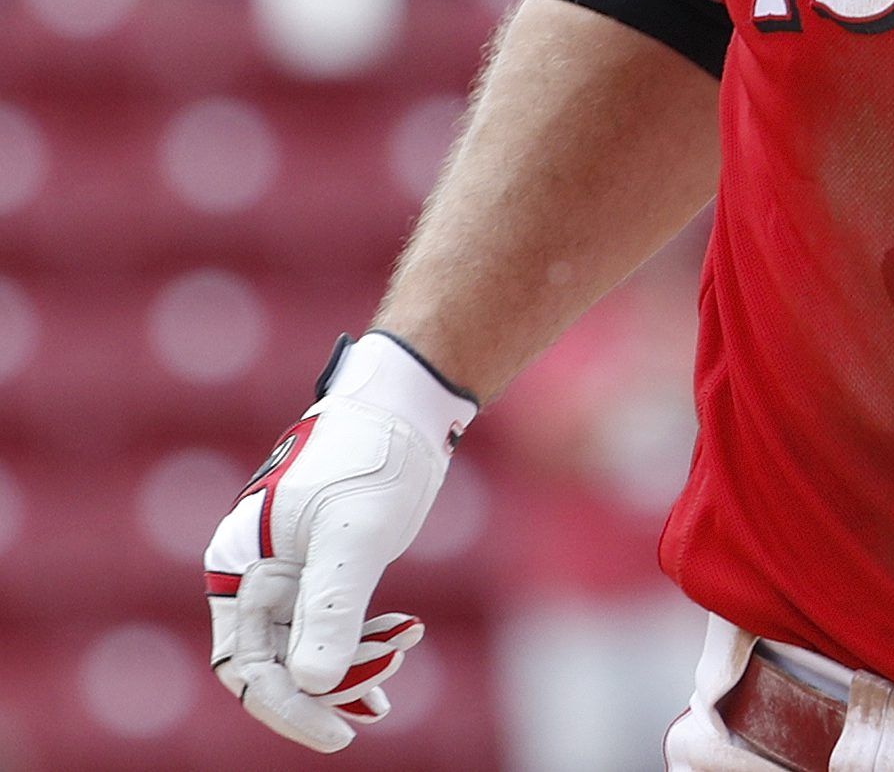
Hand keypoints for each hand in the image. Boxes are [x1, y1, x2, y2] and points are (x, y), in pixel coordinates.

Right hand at [205, 331, 476, 751]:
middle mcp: (254, 576)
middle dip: (330, 685)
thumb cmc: (371, 458)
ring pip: (309, 650)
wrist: (405, 408)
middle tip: (386, 685)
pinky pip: (334, 628)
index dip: (287, 707)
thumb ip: (329, 608)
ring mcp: (289, 575)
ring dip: (355, 663)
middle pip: (276, 665)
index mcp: (239, 568)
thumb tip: (310, 684)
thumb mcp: (354, 536)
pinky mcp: (325, 570)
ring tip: (405, 645)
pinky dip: (366, 642)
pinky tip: (404, 637)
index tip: (337, 734)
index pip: (245, 666)